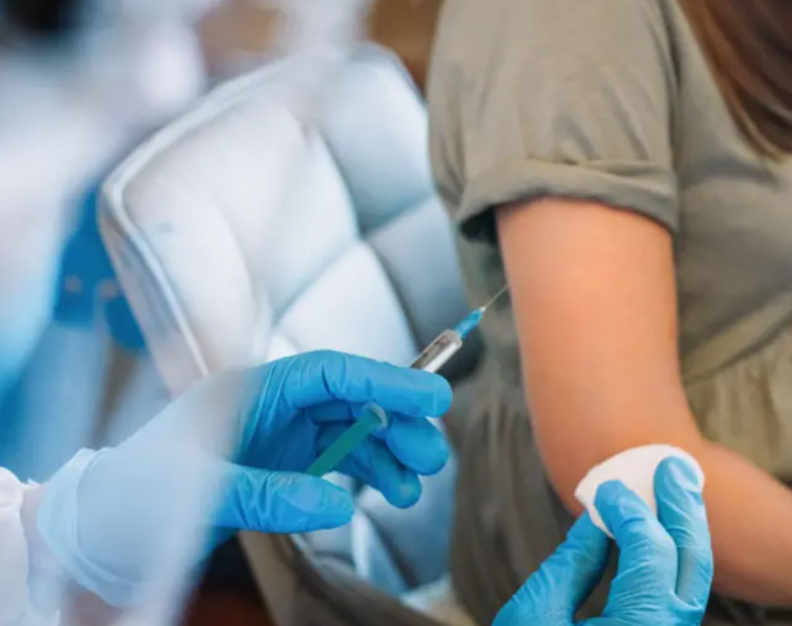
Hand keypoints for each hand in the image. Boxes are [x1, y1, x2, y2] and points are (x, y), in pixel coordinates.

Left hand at [34, 350, 451, 607]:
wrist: (100, 528)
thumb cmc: (136, 498)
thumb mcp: (197, 495)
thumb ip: (268, 496)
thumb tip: (337, 505)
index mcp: (248, 391)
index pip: (329, 373)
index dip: (385, 381)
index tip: (433, 399)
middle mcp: (270, 405)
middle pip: (350, 400)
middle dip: (397, 423)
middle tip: (433, 456)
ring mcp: (278, 435)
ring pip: (352, 430)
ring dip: (390, 454)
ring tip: (415, 488)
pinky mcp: (282, 463)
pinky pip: (339, 460)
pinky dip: (370, 474)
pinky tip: (391, 495)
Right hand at [494, 458, 712, 625]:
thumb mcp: (533, 618)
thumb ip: (571, 565)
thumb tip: (601, 520)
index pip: (650, 555)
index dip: (631, 513)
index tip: (607, 490)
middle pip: (691, 566)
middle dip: (682, 510)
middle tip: (672, 466)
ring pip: (692, 584)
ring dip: (686, 532)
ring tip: (678, 489)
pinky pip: (678, 600)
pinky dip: (674, 562)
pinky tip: (662, 533)